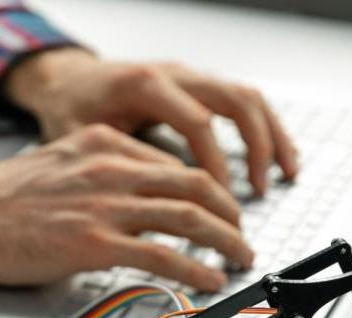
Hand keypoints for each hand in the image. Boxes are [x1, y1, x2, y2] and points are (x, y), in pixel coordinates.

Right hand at [0, 125, 253, 291]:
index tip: (218, 208)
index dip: (208, 189)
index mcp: (102, 144)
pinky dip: (195, 268)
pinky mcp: (93, 243)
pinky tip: (209, 278)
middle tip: (240, 234)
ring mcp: (104, 205)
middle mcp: (110, 168)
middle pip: (195, 184)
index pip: (175, 163)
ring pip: (189, 216)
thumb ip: (97, 174)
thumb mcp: (57, 164)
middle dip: (230, 213)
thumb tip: (130, 199)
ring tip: (238, 257)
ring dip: (225, 240)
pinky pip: (162, 255)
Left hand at [2, 49, 297, 195]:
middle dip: (256, 147)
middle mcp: (174, 74)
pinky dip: (263, 128)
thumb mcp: (82, 139)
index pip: (197, 123)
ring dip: (271, 136)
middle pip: (234, 101)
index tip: (220, 202)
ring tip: (285, 174)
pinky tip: (274, 157)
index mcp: (145, 85)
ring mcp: (189, 77)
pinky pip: (241, 101)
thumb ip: (117, 166)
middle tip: (259, 191)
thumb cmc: (70, 109)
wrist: (66, 81)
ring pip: (246, 97)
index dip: (214, 166)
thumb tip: (150, 210)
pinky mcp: (196, 86)